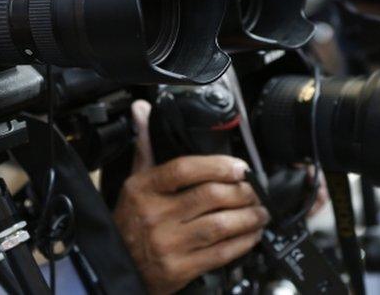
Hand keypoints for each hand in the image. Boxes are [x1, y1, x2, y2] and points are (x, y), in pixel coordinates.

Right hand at [114, 101, 268, 293]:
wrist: (120, 268)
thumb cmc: (129, 222)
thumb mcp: (133, 182)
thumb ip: (145, 147)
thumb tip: (142, 110)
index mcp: (144, 189)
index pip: (184, 169)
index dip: (217, 165)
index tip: (240, 167)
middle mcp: (155, 215)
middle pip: (209, 196)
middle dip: (242, 192)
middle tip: (255, 191)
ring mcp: (168, 244)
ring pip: (220, 225)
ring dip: (248, 217)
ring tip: (260, 212)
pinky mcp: (180, 269)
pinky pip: (220, 253)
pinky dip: (243, 243)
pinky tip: (251, 235)